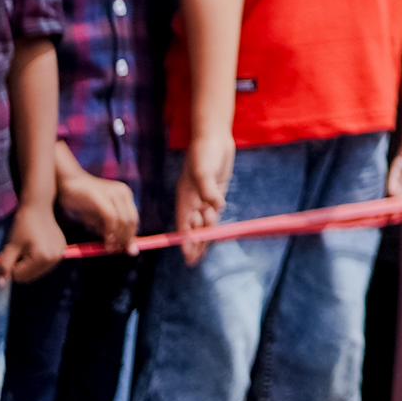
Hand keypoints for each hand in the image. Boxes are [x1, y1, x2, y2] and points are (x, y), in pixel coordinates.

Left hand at [1, 200, 70, 283]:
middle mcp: (55, 259)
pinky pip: (45, 265)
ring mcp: (60, 255)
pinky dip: (37, 260)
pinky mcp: (62, 250)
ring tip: (27, 248)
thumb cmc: (22, 227)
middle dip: (20, 267)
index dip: (11, 266)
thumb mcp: (10, 247)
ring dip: (28, 265)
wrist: (39, 208)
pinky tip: (36, 246)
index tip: (12, 252)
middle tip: (19, 250)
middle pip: (30, 277)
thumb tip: (0, 286)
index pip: (20, 276)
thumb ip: (4, 267)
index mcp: (43, 258)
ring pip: (37, 272)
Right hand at [56, 165, 139, 246]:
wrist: (66, 182)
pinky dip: (110, 231)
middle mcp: (122, 192)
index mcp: (125, 195)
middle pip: (131, 220)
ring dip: (118, 237)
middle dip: (126, 238)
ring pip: (122, 220)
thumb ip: (107, 227)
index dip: (131, 235)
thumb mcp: (96, 215)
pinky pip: (111, 217)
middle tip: (118, 251)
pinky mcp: (101, 197)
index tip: (128, 250)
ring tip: (110, 248)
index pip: (134, 218)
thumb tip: (118, 245)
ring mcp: (113, 193)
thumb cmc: (80, 200)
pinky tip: (106, 240)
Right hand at [176, 134, 232, 264]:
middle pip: (193, 227)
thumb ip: (209, 191)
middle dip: (195, 244)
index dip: (185, 241)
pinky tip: (214, 233)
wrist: (214, 138)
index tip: (187, 255)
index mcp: (185, 198)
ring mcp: (205, 196)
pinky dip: (214, 223)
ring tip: (204, 253)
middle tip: (195, 262)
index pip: (184, 225)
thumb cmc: (205, 153)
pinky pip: (215, 211)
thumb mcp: (205, 171)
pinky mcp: (217, 191)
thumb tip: (217, 207)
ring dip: (205, 236)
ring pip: (205, 222)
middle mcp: (194, 200)